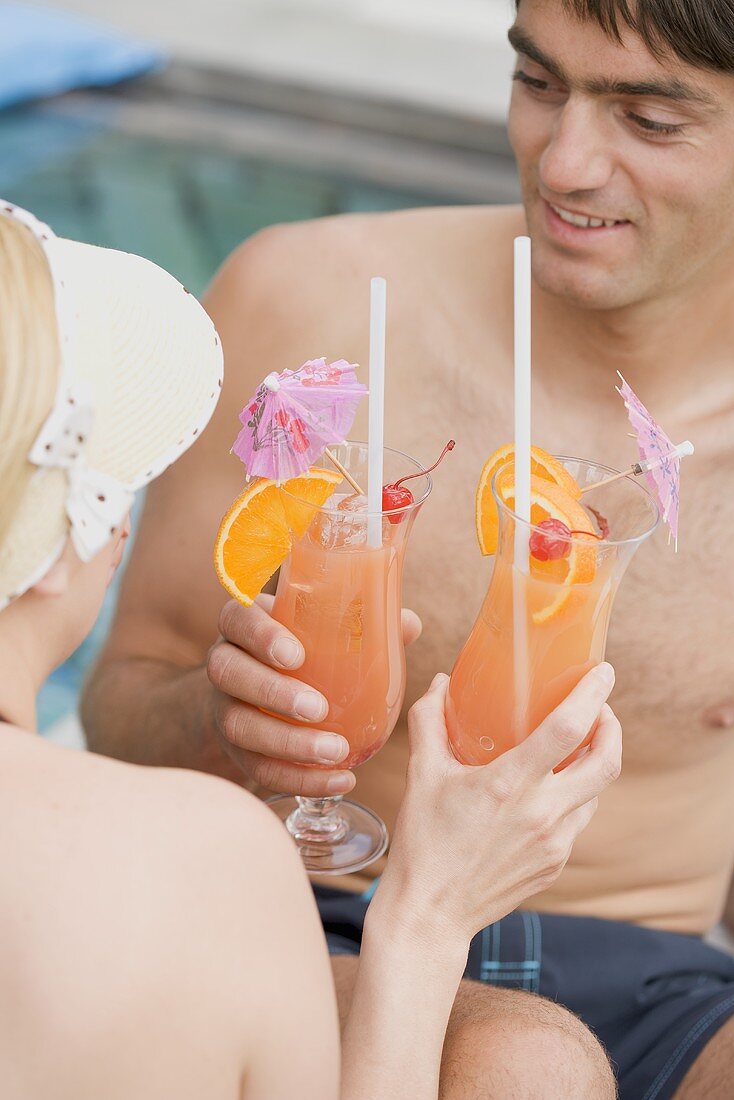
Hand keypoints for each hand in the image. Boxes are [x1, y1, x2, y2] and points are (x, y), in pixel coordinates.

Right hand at [206, 596, 422, 796]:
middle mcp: (226, 663)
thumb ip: (366, 625)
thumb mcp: (324, 631)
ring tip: (336, 751)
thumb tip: (410, 624)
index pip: (236, 619)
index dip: (259, 636)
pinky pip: (256, 768)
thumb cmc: (306, 651)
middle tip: (319, 709)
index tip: (295, 655)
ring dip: (287, 743)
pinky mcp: (235, 750)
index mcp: (244, 625)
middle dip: (272, 693)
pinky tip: (337, 781)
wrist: (264, 695)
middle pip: (228, 673)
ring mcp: (224, 708)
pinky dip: (297, 778)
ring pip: (238, 725)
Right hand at [373, 664, 620, 946]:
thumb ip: (430, 722)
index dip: (592, 696)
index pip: (567, 729)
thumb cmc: (423, 842)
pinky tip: (554, 787)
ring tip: (579, 743)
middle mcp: (541, 813)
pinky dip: (576, 795)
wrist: (431, 913)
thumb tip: (441, 682)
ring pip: (596, 791)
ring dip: (596, 761)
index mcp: (508, 784)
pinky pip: (579, 819)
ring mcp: (554, 842)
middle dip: (611, 727)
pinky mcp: (556, 864)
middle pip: (604, 762)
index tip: (603, 672)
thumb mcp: (422, 775)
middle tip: (600, 708)